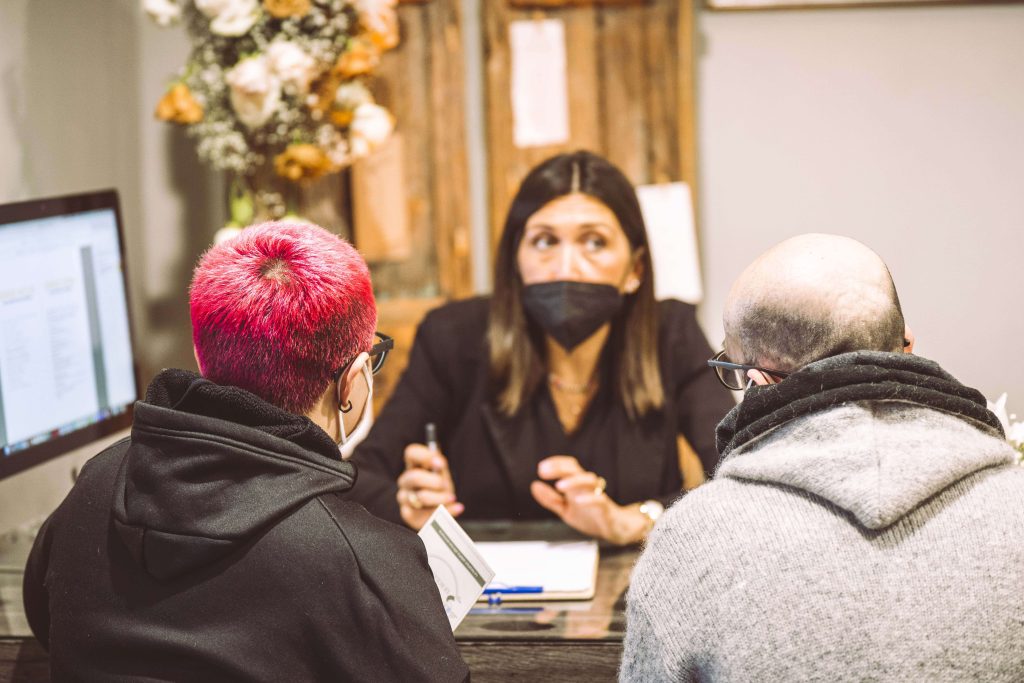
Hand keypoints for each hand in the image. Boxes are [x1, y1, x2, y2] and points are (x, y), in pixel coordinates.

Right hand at [396, 443, 462, 529]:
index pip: (411, 453)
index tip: (439, 463)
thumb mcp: (442, 474)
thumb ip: (440, 465)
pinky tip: (456, 508)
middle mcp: (405, 481)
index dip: (424, 455)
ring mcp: (404, 498)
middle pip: (414, 477)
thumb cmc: (440, 488)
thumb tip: (438, 463)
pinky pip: (425, 514)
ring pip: (421, 497)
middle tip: (445, 485)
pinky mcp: (408, 515)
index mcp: (413, 466)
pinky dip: (445, 511)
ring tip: (451, 498)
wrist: (439, 510)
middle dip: (435, 482)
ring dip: (441, 498)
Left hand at [530, 456, 649, 545]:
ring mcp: (598, 495)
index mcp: (577, 485)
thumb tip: (534, 485)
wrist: (615, 530)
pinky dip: (589, 498)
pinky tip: (577, 501)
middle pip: (576, 469)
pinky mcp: (606, 509)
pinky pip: (600, 499)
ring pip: (589, 480)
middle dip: (559, 467)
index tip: (541, 468)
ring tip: (558, 486)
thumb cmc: (590, 517)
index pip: (568, 467)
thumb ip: (550, 499)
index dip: (555, 463)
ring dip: (573, 481)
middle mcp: (587, 487)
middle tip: (543, 470)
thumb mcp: (565, 510)